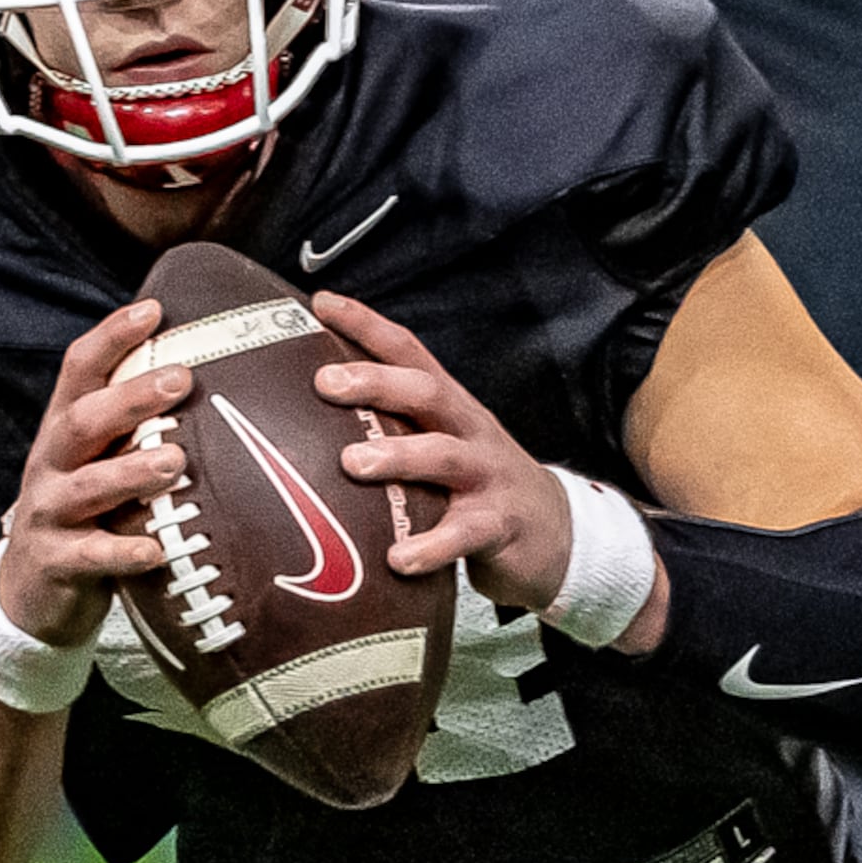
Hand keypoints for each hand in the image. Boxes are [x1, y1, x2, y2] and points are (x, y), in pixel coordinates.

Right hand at [0, 300, 191, 646]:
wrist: (31, 592)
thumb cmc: (86, 511)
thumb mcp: (99, 460)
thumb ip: (134, 425)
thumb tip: (204, 372)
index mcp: (64, 430)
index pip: (78, 371)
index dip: (111, 337)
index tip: (154, 309)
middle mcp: (51, 464)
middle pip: (81, 421)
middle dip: (129, 398)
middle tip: (181, 379)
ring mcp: (49, 514)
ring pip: (86, 487)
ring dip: (130, 472)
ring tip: (175, 462)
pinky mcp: (56, 563)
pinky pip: (91, 557)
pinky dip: (124, 553)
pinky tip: (158, 551)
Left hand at [311, 292, 576, 612]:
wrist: (556, 534)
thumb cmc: (476, 487)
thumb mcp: (441, 447)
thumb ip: (393, 431)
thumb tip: (305, 422)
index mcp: (450, 407)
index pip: (409, 352)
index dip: (367, 325)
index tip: (321, 304)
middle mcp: (469, 431)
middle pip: (427, 393)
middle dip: (377, 383)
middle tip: (325, 382)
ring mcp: (488, 476)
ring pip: (445, 456)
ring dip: (398, 456)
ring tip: (352, 464)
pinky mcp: (500, 525)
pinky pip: (465, 533)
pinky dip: (431, 546)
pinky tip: (398, 559)